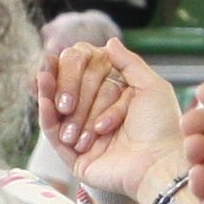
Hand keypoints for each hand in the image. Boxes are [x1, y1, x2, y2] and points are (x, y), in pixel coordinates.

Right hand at [33, 36, 184, 202]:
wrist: (158, 162)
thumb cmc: (160, 127)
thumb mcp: (151, 87)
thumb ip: (129, 63)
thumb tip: (109, 41)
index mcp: (115, 100)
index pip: (90, 77)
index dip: (79, 69)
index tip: (66, 53)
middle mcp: (97, 117)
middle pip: (73, 92)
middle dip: (70, 86)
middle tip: (62, 79)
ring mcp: (83, 136)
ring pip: (59, 111)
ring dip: (50, 93)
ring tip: (43, 76)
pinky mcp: (73, 156)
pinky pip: (53, 133)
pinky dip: (46, 115)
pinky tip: (44, 99)